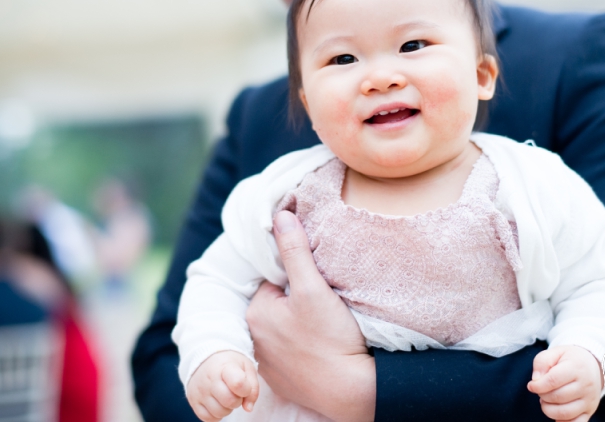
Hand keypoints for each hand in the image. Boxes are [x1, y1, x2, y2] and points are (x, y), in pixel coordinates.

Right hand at [186, 351, 258, 421]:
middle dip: (237, 401)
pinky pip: (208, 418)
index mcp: (225, 367)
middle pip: (229, 401)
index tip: (245, 387)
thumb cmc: (230, 364)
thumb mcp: (246, 367)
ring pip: (219, 412)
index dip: (246, 390)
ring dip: (227, 409)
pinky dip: (216, 415)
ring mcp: (199, 391)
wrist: (205, 358)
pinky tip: (218, 403)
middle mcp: (209, 379)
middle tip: (235, 393)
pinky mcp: (193, 401)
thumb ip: (253, 387)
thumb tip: (248, 408)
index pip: (238, 383)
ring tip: (226, 397)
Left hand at [246, 211, 375, 421]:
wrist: (350, 390)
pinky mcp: (281, 380)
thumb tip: (281, 215)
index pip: (275, 279)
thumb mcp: (314, 288)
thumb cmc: (331, 338)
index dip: (298, 276)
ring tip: (325, 325)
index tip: (318, 283)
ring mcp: (267, 362)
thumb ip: (295, 251)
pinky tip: (321, 346)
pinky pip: (289, 351)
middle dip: (297, 298)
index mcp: (256, 312)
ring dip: (299, 322)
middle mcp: (254, 339)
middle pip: (278, 303)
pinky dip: (302, 346)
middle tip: (325, 304)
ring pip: (283, 327)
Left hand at [526, 345, 601, 421]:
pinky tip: (556, 414)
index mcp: (576, 367)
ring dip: (548, 409)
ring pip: (565, 413)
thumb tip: (536, 379)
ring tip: (546, 401)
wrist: (594, 364)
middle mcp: (586, 385)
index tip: (531, 385)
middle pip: (557, 397)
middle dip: (542, 396)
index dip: (538, 385)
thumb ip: (542, 362)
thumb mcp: (555, 352)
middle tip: (541, 391)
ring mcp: (589, 400)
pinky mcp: (590, 411)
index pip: (553, 380)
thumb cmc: (570, 359)